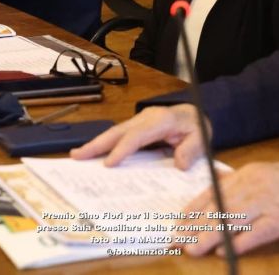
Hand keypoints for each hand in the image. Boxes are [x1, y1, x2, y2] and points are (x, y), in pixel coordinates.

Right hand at [70, 104, 205, 168]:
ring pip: (114, 132)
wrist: (195, 114)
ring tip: (77, 155)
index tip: (108, 164)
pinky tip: (92, 154)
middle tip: (77, 156)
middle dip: (97, 144)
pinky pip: (118, 136)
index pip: (138, 136)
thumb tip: (180, 164)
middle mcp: (145, 118)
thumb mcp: (201, 138)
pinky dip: (104, 144)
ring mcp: (139, 120)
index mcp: (161, 120)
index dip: (122, 149)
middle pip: (118, 131)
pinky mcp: (136, 126)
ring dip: (96, 144)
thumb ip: (192, 150)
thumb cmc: (196, 127)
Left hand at [179, 161, 278, 256]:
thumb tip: (212, 189)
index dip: (194, 208)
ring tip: (193, 249)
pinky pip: (257, 233)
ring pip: (233, 220)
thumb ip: (237, 182)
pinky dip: (240, 242)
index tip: (178, 222)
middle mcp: (254, 187)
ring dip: (210, 236)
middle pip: (219, 207)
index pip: (213, 192)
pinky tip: (225, 251)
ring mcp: (267, 203)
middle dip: (195, 225)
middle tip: (177, 240)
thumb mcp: (260, 174)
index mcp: (246, 175)